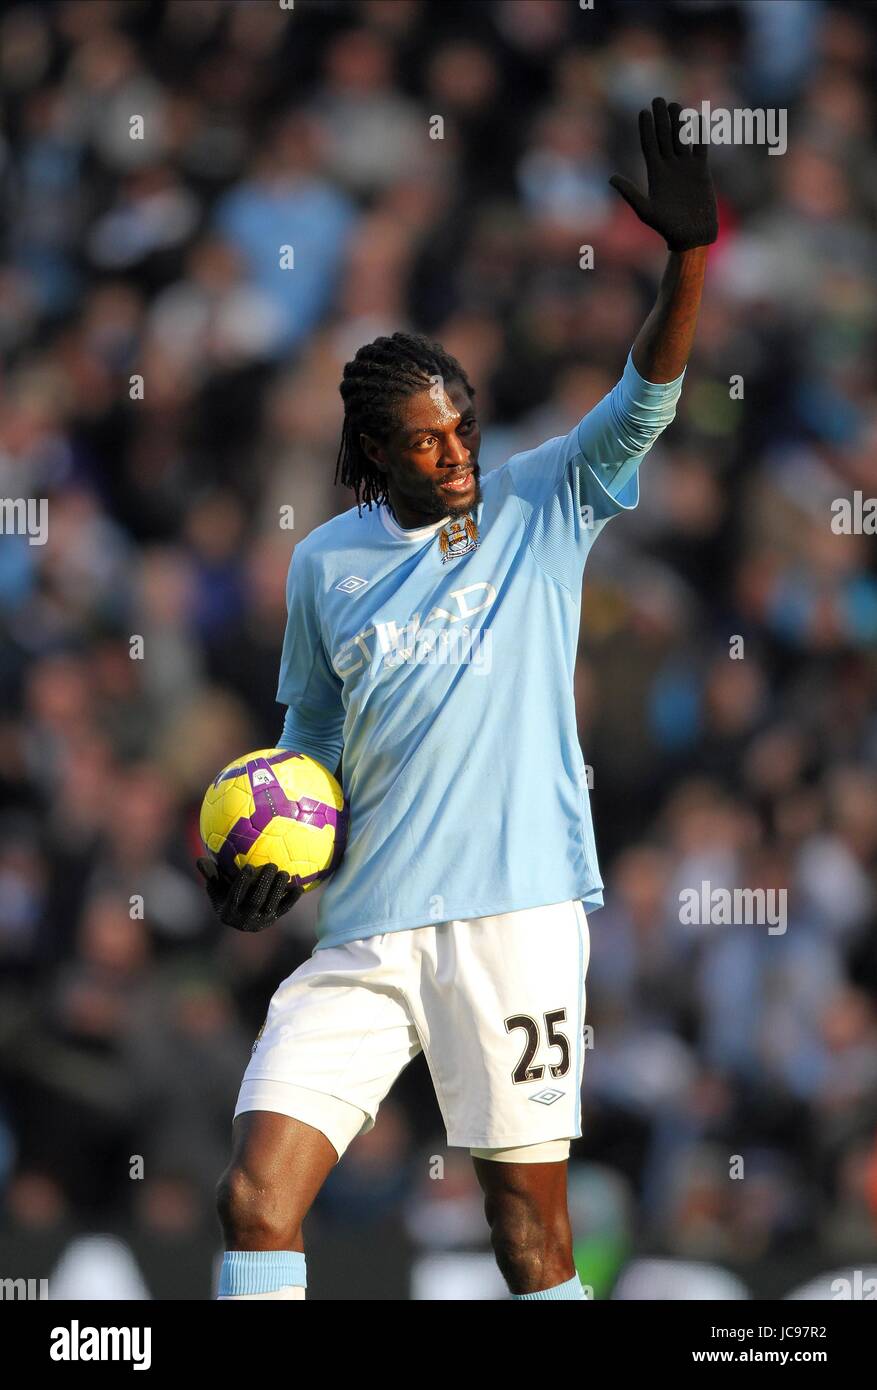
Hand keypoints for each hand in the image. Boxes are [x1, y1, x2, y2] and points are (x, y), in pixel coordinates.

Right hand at [196, 857, 301, 932]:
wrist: (239, 918)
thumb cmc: (225, 895)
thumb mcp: (215, 888)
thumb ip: (210, 875)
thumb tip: (199, 860)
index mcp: (228, 911)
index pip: (235, 896)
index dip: (241, 882)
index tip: (247, 866)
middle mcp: (244, 920)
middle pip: (255, 901)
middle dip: (264, 884)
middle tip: (271, 865)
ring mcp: (260, 922)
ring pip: (270, 906)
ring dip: (278, 890)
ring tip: (284, 873)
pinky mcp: (272, 920)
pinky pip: (283, 910)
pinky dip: (291, 899)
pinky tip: (299, 887)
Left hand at [609, 97, 717, 251]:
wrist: (691, 236)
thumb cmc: (667, 227)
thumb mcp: (646, 211)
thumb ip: (630, 193)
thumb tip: (611, 178)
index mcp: (655, 174)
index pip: (649, 146)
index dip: (646, 129)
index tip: (643, 112)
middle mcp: (669, 168)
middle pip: (664, 138)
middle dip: (660, 119)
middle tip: (657, 99)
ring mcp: (685, 168)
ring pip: (681, 139)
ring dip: (678, 122)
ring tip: (673, 105)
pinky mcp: (701, 171)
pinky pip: (700, 147)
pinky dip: (699, 134)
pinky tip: (697, 118)